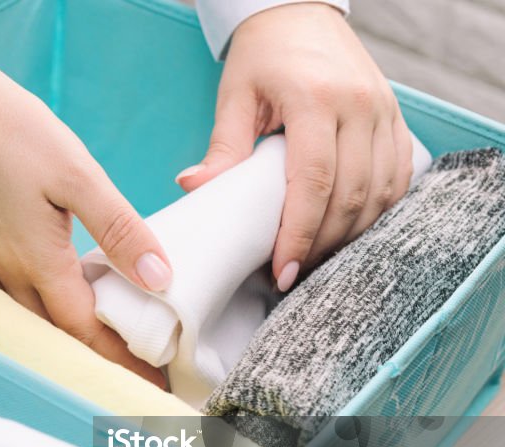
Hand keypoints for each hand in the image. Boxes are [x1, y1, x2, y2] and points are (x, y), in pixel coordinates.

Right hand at [0, 58, 171, 387]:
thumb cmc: (18, 137)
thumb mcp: (80, 176)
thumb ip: (120, 230)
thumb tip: (158, 278)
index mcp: (38, 264)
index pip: (85, 331)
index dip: (120, 360)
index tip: (150, 384)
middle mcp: (10, 276)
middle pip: (58, 338)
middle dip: (97, 362)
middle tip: (136, 378)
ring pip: (33, 325)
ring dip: (69, 345)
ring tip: (104, 356)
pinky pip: (13, 304)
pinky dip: (41, 319)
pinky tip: (58, 315)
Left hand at [176, 2, 412, 290]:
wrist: (301, 13)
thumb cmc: (263, 56)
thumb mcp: (234, 96)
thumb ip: (223, 147)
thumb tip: (194, 189)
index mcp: (314, 99)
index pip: (314, 181)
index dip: (300, 233)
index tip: (283, 270)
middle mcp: (358, 105)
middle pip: (350, 195)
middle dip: (323, 244)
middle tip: (293, 273)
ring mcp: (384, 111)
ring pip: (380, 192)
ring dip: (351, 234)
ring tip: (317, 258)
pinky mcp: (395, 117)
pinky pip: (398, 177)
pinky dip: (377, 210)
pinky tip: (349, 231)